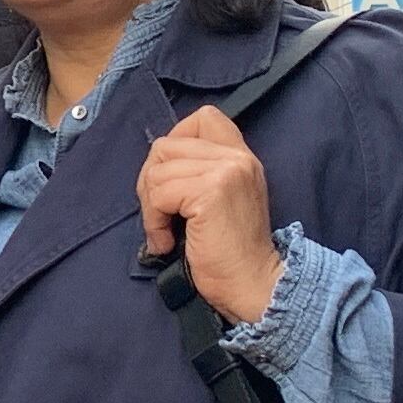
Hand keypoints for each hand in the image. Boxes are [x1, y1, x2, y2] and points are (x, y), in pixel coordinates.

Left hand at [138, 105, 284, 322]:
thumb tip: (156, 161)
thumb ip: (201, 172)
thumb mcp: (222, 199)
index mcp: (241, 156)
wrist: (252, 284)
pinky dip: (153, 221)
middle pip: (167, 145)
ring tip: (166, 233)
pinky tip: (167, 242)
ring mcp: (225, 172)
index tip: (172, 180)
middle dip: (151, 181)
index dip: (176, 142)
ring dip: (150, 207)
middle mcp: (237, 157)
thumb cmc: (229, 252)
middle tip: (161, 216)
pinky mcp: (210, 192)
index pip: (203, 117)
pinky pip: (159, 194)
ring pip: (157, 169)